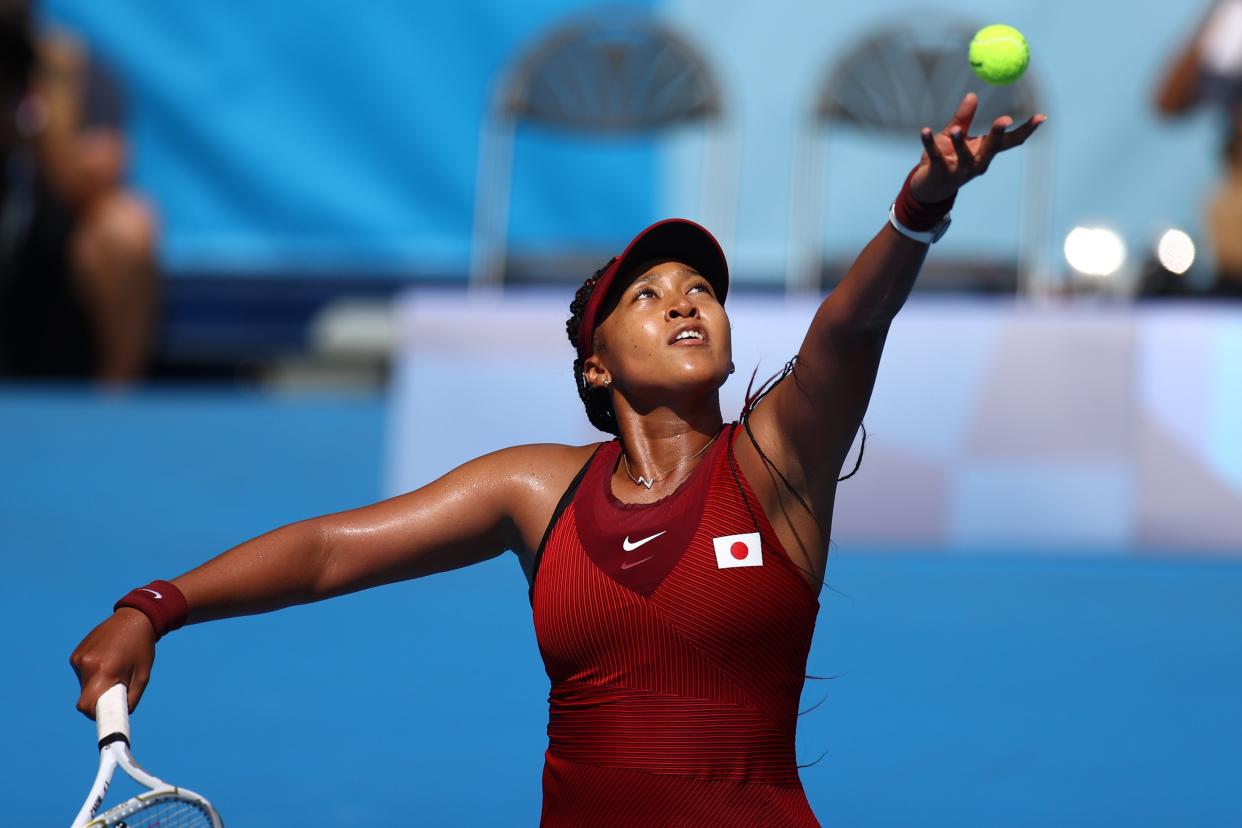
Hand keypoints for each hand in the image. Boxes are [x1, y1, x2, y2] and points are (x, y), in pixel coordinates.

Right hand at [69, 608, 156, 718]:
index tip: (107, 715)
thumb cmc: (142, 648)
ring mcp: (79, 658)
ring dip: (96, 685)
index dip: (96, 714)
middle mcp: (86, 664)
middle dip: (99, 699)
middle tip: (117, 690)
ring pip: (83, 685)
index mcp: (104, 671)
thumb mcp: (143, 675)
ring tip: (114, 669)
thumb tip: (121, 715)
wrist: (134, 618)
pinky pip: (82, 673)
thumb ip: (131, 699)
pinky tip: (107, 660)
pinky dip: (92, 674)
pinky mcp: (76, 654)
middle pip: (85, 697)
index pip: (87, 705)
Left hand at [910, 91, 1046, 202]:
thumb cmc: (945, 159)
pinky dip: (929, 143)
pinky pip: (935, 156)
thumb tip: (972, 95)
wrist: (928, 189)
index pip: (1010, 141)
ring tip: (957, 130)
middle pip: (992, 149)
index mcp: (985, 152)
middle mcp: (978, 163)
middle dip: (999, 135)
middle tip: (1005, 119)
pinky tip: (924, 131)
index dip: (1026, 130)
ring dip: (961, 144)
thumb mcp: (954, 135)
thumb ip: (963, 118)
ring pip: (965, 158)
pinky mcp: (940, 173)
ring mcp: (960, 171)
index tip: (1042, 117)